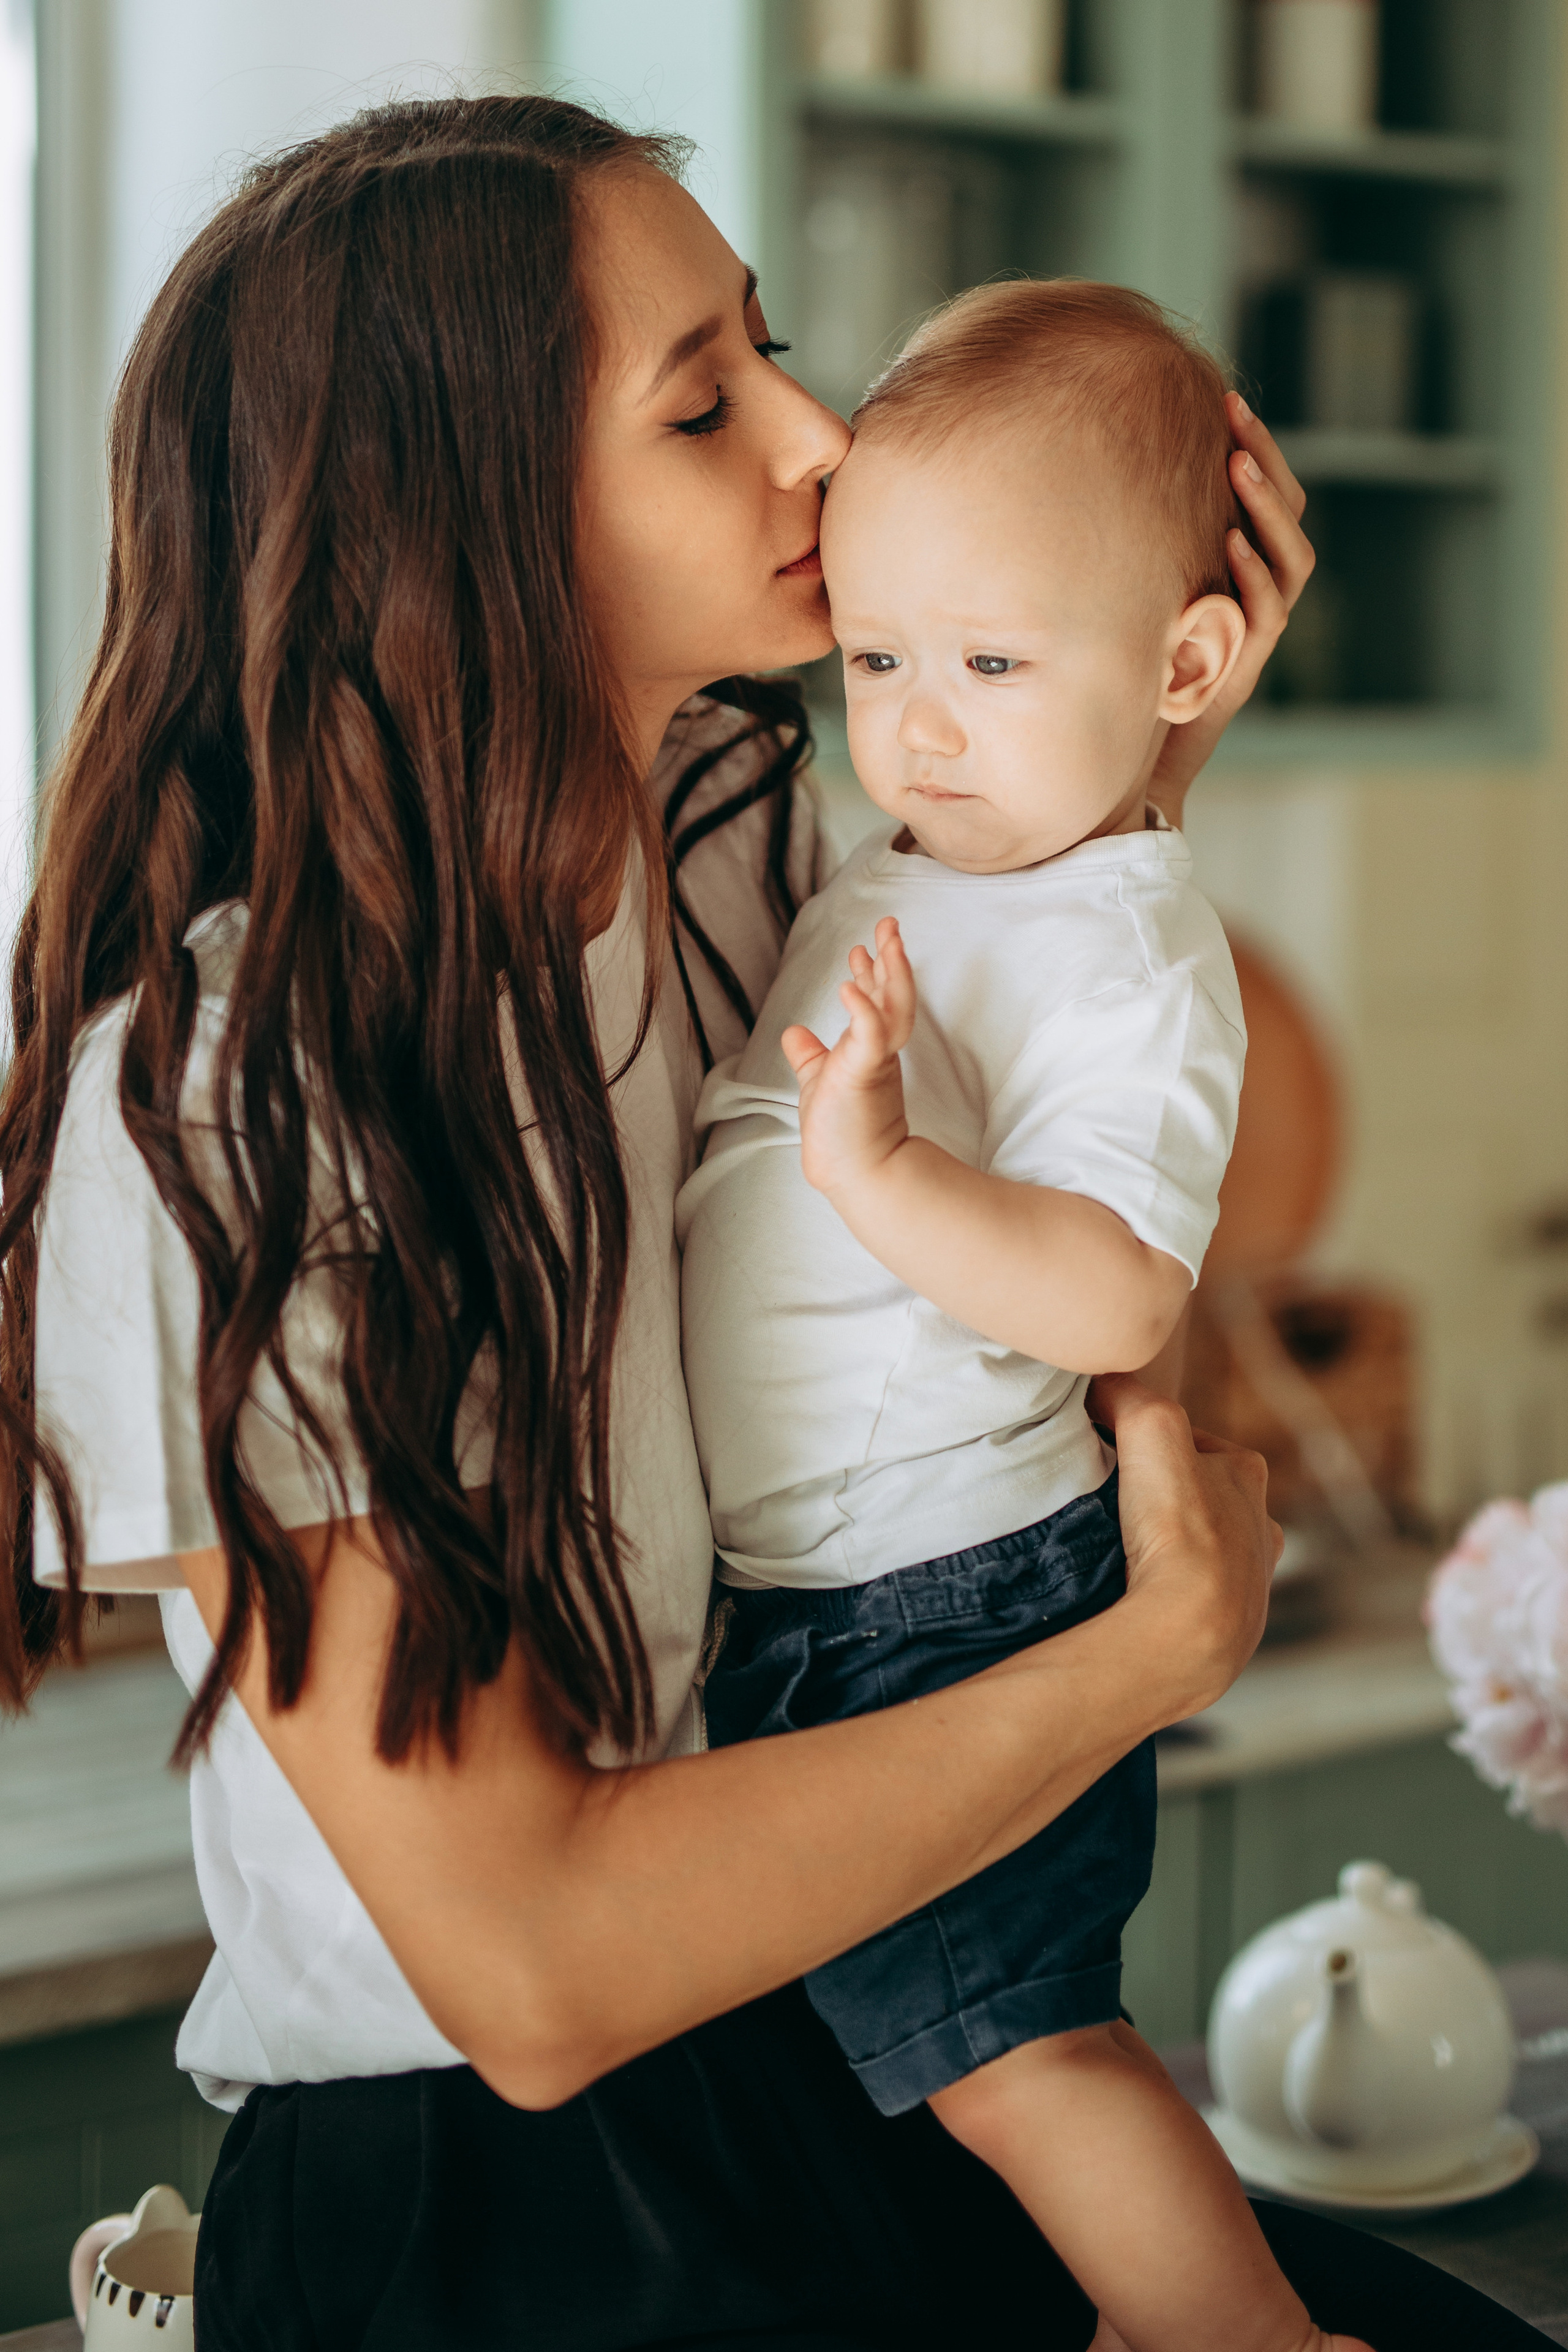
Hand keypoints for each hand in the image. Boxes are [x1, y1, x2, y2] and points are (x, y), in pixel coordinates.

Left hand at [781, 915, 914, 1197]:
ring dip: (891, 973)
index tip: (864, 947)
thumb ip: (809, 1055)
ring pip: (893, 1009)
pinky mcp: (867, 1075)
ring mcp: (875, 1062)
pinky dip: (862, 1011)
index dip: (873, 971)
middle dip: (892, 958)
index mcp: (871, 1049)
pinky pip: (871, 1037)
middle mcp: (880, 1051)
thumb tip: (793, 1032)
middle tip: (888, 924)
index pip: (877, 1000)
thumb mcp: (817, 1080)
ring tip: (884, 941)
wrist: (853, 1173)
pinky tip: (849, 986)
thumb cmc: (839, 1133)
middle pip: (894, 995)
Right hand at [1087, 1371, 1281, 1714]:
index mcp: (1249, 1475)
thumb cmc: (1181, 1528)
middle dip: (1166, 1498)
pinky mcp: (1233, 1628)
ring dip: (1174, 1551)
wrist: (1192, 1631)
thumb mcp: (1151, 1427)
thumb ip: (1127, 1393)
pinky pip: (1199, 1600)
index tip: (1116, 1455)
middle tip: (1119, 1507)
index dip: (1150, 1443)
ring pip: (1207, 1551)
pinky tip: (1147, 1597)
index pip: (1195, 1442)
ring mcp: (1251, 1582)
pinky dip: (1174, 1595)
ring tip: (1130, 1557)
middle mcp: (1261, 1527)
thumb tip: (1101, 1384)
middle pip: (1204, 1497)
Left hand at [1145, 394, 1312, 828]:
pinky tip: (1230, 539)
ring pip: (1288, 562)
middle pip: (1286, 518)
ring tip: (1235, 465)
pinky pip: (1265, 615)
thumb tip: (1079, 472)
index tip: (1226, 401)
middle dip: (1266, 462)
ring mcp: (1249, 635)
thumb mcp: (1117, 599)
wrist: (1122, 767)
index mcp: (1231, 576)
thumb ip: (1120, 550)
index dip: (1256, 451)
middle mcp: (1249, 600)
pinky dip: (1253, 574)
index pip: (1264, 502)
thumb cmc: (1112, 675)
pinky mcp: (1238, 672)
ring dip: (1265, 509)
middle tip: (1236, 415)